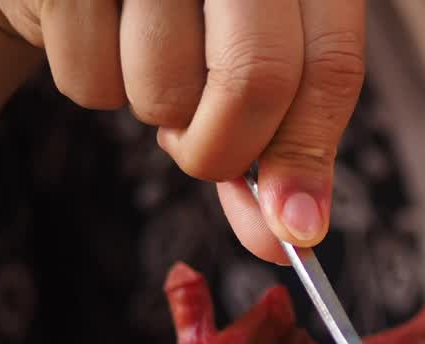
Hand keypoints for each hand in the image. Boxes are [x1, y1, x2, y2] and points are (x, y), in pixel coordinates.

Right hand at [0, 0, 365, 262]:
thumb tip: (295, 236)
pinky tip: (103, 37)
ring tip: (152, 64)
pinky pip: (93, 80)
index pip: (332, 64)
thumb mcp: (251, 71)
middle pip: (258, 78)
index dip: (312, 153)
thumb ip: (282, 147)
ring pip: (168, 89)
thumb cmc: (186, 26)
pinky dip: (97, 86)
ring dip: (160, 116)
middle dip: (229, 150)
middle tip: (207, 156)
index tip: (296, 227)